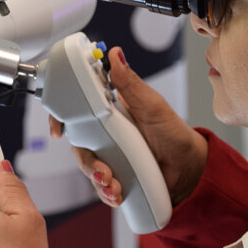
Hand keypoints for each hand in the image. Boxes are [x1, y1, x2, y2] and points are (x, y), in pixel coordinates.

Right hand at [50, 47, 207, 206]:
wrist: (188, 168)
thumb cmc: (172, 132)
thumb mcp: (151, 104)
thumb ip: (129, 82)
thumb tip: (114, 53)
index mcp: (109, 112)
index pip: (77, 111)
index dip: (62, 118)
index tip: (58, 130)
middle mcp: (105, 135)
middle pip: (79, 146)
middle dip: (87, 161)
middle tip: (102, 170)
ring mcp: (110, 157)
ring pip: (88, 169)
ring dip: (98, 180)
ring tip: (113, 184)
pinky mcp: (116, 178)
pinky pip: (101, 188)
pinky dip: (107, 193)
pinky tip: (118, 194)